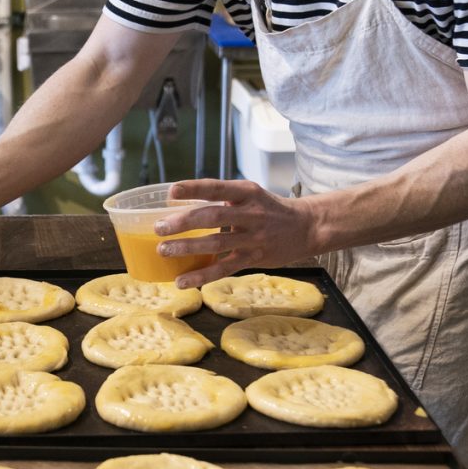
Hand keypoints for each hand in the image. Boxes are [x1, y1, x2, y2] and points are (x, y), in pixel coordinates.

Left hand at [155, 178, 318, 287]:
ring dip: (187, 248)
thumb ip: (223, 198)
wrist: (308, 227)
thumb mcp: (251, 194)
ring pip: (216, 243)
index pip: (217, 187)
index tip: (171, 191)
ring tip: (164, 251)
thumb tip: (186, 203)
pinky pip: (224, 268)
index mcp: (247, 193)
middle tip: (159, 228)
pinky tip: (182, 281)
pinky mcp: (254, 258)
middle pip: (213, 216)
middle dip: (184, 222)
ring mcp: (253, 238)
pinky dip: (201, 276)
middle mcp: (251, 213)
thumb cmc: (271, 209)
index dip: (194, 188)